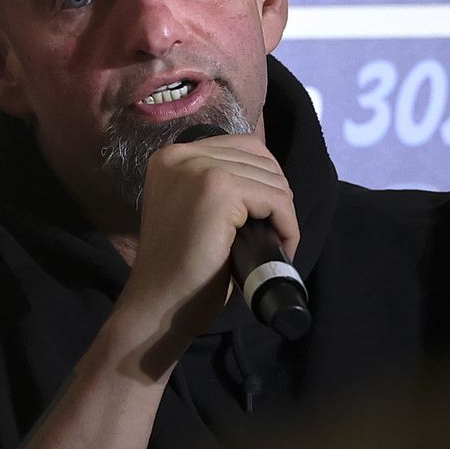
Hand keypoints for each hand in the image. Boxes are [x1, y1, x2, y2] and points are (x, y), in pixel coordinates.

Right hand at [110, 132, 299, 377]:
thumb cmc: (181, 267)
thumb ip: (218, 186)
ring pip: (272, 180)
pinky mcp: (218, 189)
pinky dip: (288, 225)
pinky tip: (282, 247)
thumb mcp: (195, 211)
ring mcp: (198, 169)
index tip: (266, 215)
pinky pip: (276, 200)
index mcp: (173, 156)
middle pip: (260, 159)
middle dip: (276, 197)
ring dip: (284, 214)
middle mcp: (181, 154)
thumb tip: (269, 180)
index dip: (264, 179)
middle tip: (273, 234)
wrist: (161, 302)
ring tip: (276, 243)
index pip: (243, 146)